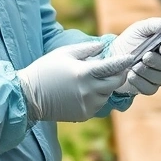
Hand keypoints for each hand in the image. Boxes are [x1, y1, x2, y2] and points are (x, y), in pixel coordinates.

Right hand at [16, 41, 132, 121]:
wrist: (28, 97)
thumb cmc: (45, 70)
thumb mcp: (65, 53)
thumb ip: (87, 49)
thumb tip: (104, 46)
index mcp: (84, 73)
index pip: (113, 67)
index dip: (124, 61)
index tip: (132, 57)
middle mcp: (89, 91)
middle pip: (116, 83)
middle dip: (120, 74)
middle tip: (119, 67)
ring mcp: (88, 105)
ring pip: (108, 94)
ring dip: (107, 85)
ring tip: (96, 78)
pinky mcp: (85, 115)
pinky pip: (99, 104)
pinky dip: (97, 96)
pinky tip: (86, 90)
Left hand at [108, 17, 160, 95]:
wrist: (114, 56)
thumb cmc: (131, 40)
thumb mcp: (139, 28)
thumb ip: (153, 24)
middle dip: (158, 60)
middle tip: (145, 56)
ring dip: (146, 71)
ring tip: (134, 65)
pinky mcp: (151, 87)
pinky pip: (151, 88)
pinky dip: (139, 82)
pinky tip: (131, 75)